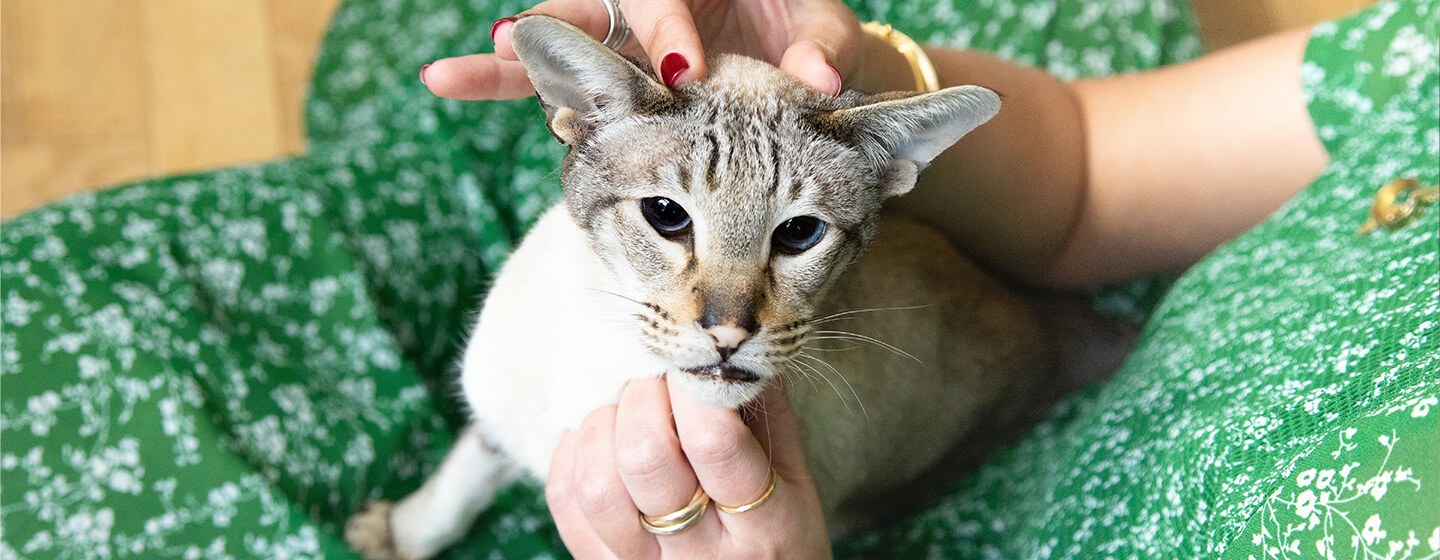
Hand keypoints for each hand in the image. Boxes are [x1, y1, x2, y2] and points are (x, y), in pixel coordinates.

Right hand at [421, 0, 860, 99]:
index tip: (684, 72)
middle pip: (587, 10)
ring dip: (504, 64)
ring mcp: (621, 45)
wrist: (795, 53)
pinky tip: (454, 88)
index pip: (665, 0)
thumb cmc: (803, 29)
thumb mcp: (820, 27)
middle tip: (510, 40)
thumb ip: (818, 46)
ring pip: (551, 47)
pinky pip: (551, 85)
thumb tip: (821, 83)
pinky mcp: (610, 83)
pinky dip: (517, 90)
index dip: (669, 31)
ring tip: (443, 76)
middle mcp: (648, 9)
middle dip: (553, 31)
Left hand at [545, 376, 830, 558]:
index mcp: (764, 527)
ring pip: (597, 484)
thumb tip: (724, 345)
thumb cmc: (781, 541)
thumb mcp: (797, 482)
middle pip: (645, 458)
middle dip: (643, 397)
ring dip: (602, 427)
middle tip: (655, 379)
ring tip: (625, 413)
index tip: (692, 362)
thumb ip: (766, 414)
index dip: (693, 386)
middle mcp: (700, 555)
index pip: (715, 442)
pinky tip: (597, 441)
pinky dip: (572, 456)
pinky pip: (566, 506)